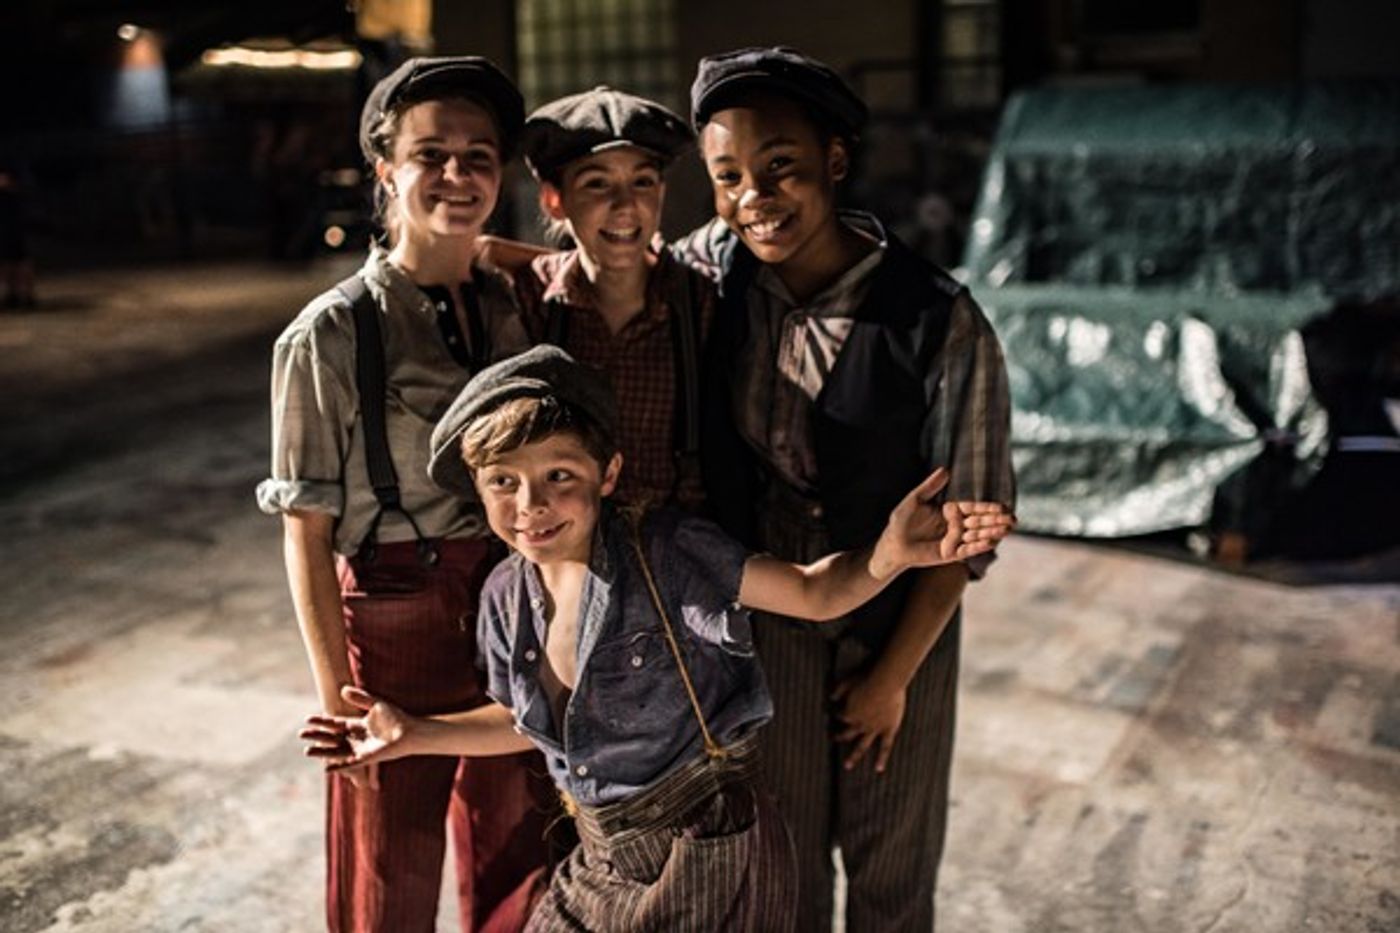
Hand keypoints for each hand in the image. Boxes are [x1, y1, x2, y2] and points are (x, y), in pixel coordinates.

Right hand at [300, 686, 414, 779]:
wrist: (409, 731)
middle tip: (301, 734)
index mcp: (356, 725)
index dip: (322, 721)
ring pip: (336, 751)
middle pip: (331, 737)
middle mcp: (355, 738)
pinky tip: (326, 768)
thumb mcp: (375, 704)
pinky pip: (349, 763)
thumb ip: (360, 698)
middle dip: (317, 736)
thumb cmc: (395, 717)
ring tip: (306, 752)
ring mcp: (359, 749)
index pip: (334, 723)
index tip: (308, 718)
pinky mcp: (365, 758)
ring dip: (322, 752)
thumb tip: (343, 689)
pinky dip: (338, 766)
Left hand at [831, 673, 906, 772]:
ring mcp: (874, 729)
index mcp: (849, 713)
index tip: (837, 710)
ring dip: (854, 756)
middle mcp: (859, 724)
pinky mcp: (888, 730)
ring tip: (847, 766)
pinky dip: (881, 759)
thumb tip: (830, 698)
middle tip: (833, 740)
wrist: (886, 683)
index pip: (840, 716)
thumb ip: (838, 690)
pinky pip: (885, 747)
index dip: (838, 713)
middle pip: (847, 734)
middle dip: (839, 737)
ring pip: (862, 746)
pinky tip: (878, 769)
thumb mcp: (847, 682)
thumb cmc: (866, 679)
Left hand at [873, 468, 1015, 574]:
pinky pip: (966, 550)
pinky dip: (977, 547)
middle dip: (996, 521)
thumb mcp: (915, 499)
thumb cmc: (901, 520)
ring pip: (976, 536)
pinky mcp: (950, 554)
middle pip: (979, 522)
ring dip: (991, 533)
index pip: (973, 508)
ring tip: (1006, 530)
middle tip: (1013, 519)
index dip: (988, 508)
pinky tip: (990, 542)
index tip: (1003, 507)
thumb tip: (945, 470)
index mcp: (951, 510)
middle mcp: (956, 525)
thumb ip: (930, 486)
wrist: (893, 543)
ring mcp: (954, 540)